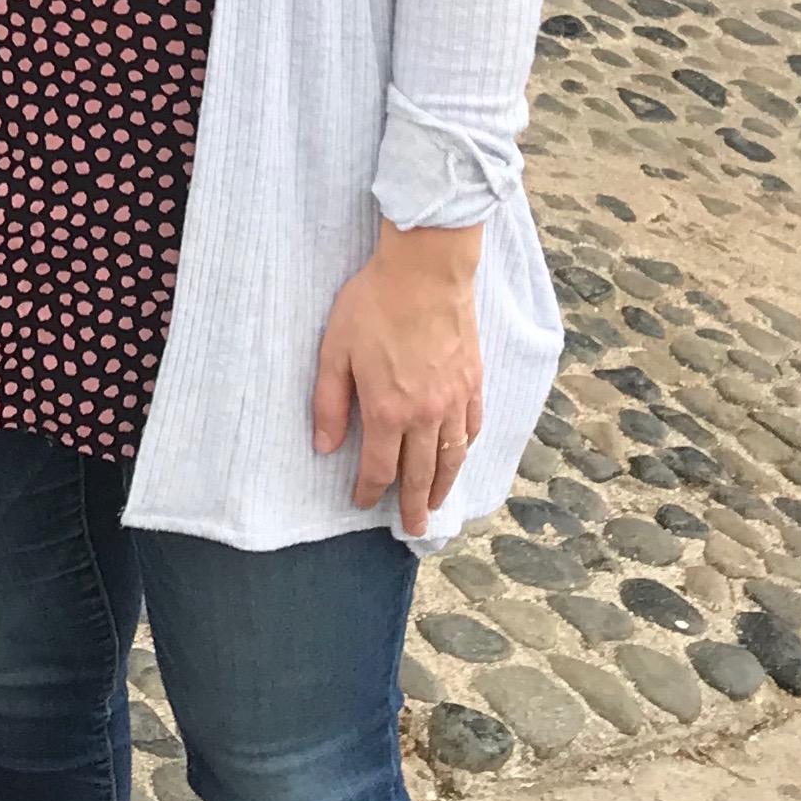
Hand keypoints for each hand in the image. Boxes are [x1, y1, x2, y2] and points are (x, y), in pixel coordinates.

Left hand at [310, 218, 485, 534]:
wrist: (426, 271)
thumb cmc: (373, 305)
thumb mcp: (335, 351)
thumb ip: (330, 403)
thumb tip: (326, 446)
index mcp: (388, 410)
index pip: (380, 467)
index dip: (369, 490)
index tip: (361, 503)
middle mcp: (427, 415)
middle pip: (421, 473)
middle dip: (414, 505)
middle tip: (413, 529)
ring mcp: (456, 400)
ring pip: (452, 456)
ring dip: (443, 485)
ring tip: (436, 504)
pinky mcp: (474, 382)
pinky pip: (473, 428)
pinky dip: (466, 449)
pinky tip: (460, 456)